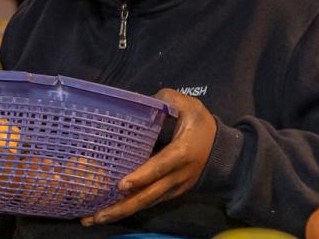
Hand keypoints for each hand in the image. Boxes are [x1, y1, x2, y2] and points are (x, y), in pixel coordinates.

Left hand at [82, 89, 216, 226]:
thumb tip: (142, 101)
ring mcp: (174, 188)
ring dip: (120, 212)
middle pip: (148, 196)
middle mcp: (177, 176)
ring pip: (146, 203)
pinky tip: (108, 212)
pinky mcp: (171, 193)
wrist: (225, 152)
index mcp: (181, 153)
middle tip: (95, 216)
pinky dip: (129, 208)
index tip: (120, 185)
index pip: (159, 167)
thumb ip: (166, 100)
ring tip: (93, 219)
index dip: (141, 177)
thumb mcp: (189, 106)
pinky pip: (149, 202)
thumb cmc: (202, 125)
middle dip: (121, 207)